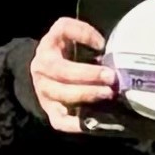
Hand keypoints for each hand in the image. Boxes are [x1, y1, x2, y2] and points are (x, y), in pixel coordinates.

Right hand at [23, 16, 124, 133]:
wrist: (46, 73)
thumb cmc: (66, 53)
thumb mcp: (69, 37)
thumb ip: (83, 33)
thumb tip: (103, 45)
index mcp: (48, 48)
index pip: (62, 31)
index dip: (83, 36)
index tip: (102, 44)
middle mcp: (42, 70)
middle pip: (60, 72)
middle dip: (88, 74)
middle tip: (111, 77)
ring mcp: (45, 92)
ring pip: (61, 95)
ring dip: (86, 95)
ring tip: (108, 94)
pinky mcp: (51, 111)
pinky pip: (60, 121)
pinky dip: (76, 124)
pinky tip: (94, 122)